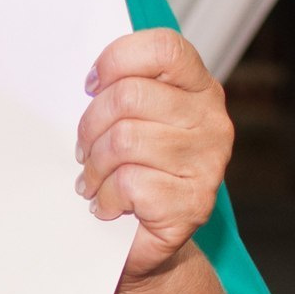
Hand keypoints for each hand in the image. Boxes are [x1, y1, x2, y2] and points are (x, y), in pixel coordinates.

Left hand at [75, 28, 232, 284]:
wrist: (147, 244)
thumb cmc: (135, 173)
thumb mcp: (134, 122)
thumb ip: (124, 92)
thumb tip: (90, 81)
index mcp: (199, 89)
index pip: (164, 49)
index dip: (117, 60)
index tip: (91, 86)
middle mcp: (211, 121)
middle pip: (130, 96)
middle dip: (91, 125)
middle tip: (83, 150)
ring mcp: (207, 163)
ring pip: (124, 141)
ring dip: (95, 166)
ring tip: (93, 181)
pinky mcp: (192, 203)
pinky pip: (129, 184)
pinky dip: (106, 198)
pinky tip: (107, 205)